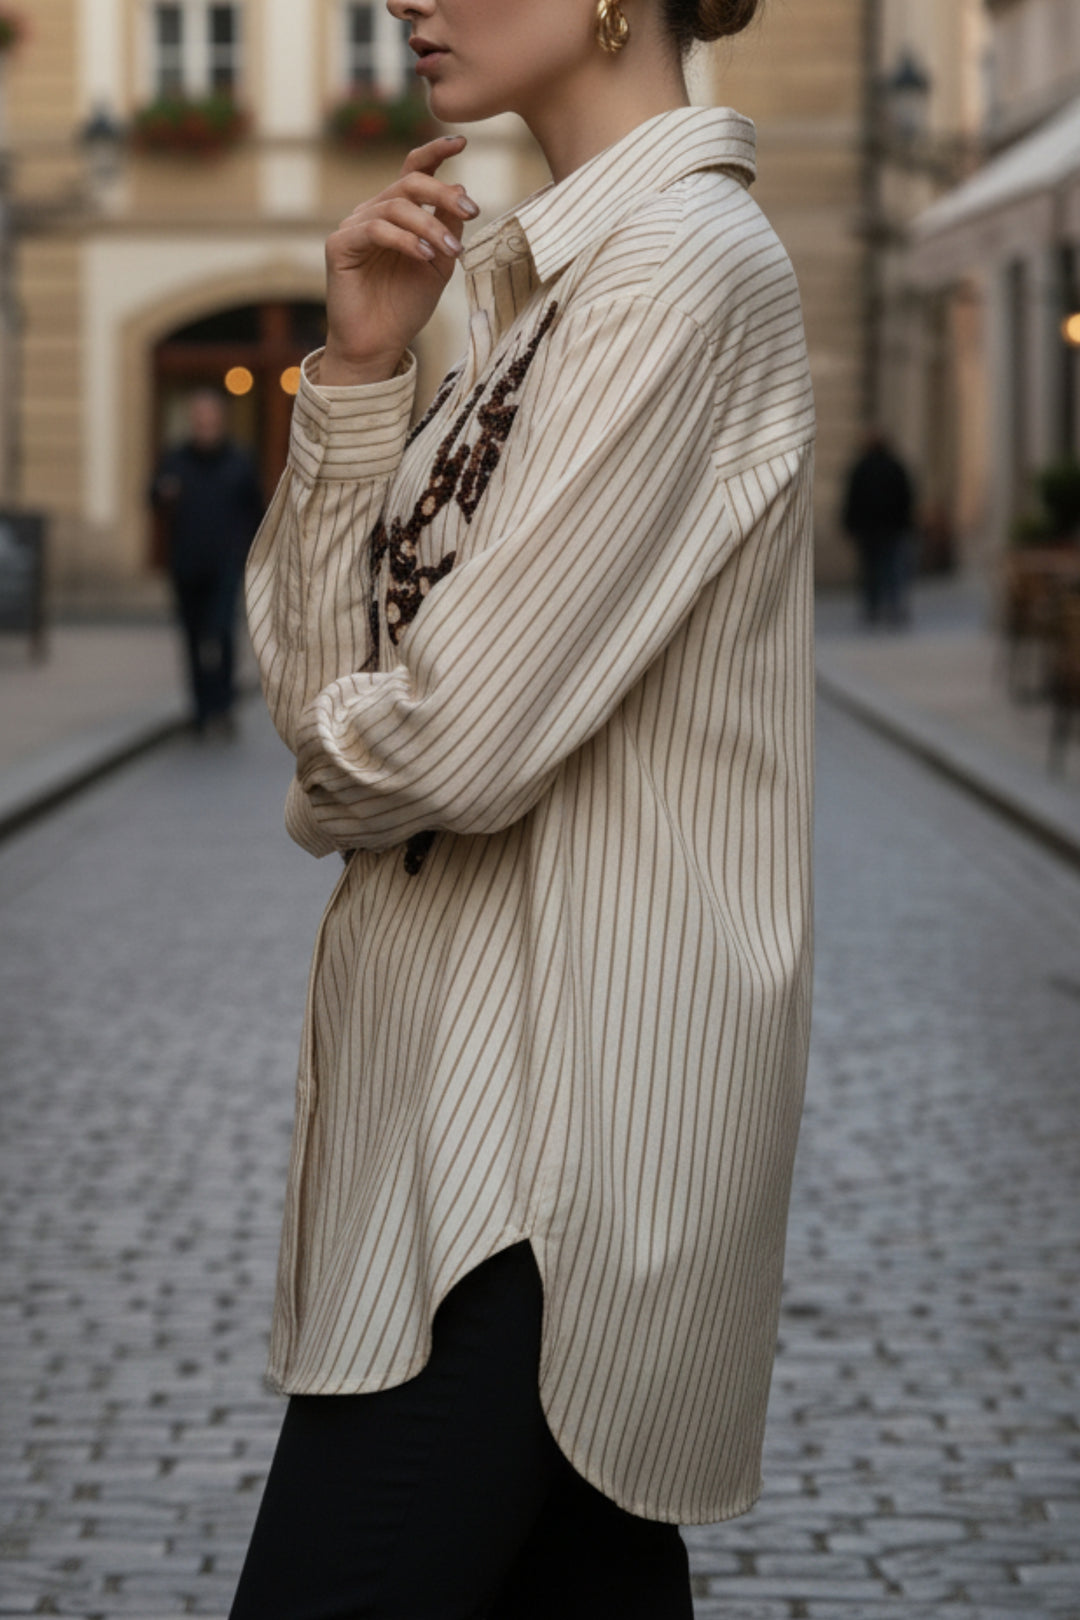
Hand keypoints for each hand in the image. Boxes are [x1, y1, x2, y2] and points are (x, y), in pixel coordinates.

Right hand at [321, 135, 478, 386]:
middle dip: (443, 194)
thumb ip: (448, 226)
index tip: (462, 142)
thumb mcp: (439, 263)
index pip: (414, 171)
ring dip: (431, 226)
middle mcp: (374, 213)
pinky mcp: (340, 245)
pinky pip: (376, 229)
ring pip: (396, 207)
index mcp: (398, 214)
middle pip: (409, 183)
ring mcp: (354, 226)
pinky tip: (425, 256)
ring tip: (452, 250)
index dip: (435, 151)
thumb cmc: (406, 306)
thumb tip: (460, 186)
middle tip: (472, 212)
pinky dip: (406, 240)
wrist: (378, 345)